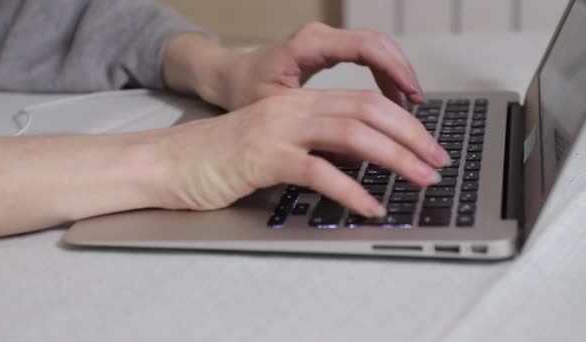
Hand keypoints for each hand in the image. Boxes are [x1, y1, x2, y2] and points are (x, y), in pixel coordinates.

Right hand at [151, 90, 447, 216]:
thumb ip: (312, 148)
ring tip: (420, 179)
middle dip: (411, 136)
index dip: (403, 121)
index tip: (427, 145)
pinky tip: (369, 205)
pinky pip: (318, 171)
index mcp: (297, 103)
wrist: (168, 162)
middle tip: (438, 161)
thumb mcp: (274, 145)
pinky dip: (350, 189)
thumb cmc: (219, 157)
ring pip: (351, 134)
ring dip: (393, 158)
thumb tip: (355, 165)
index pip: (363, 102)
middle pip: (366, 112)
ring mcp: (278, 130)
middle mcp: (292, 109)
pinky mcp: (262, 158)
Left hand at [163, 23, 423, 109]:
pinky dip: (384, 78)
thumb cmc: (243, 91)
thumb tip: (356, 152)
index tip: (413, 99)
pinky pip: (366, 58)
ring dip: (398, 79)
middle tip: (421, 112)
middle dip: (406, 78)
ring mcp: (326, 42)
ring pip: (377, 51)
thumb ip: (314, 128)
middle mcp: (321, 37)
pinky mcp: (327, 52)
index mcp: (309, 46)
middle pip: (380, 47)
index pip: (367, 48)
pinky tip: (392, 102)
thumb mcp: (276, 113)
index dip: (396, 72)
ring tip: (412, 112)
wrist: (225, 76)